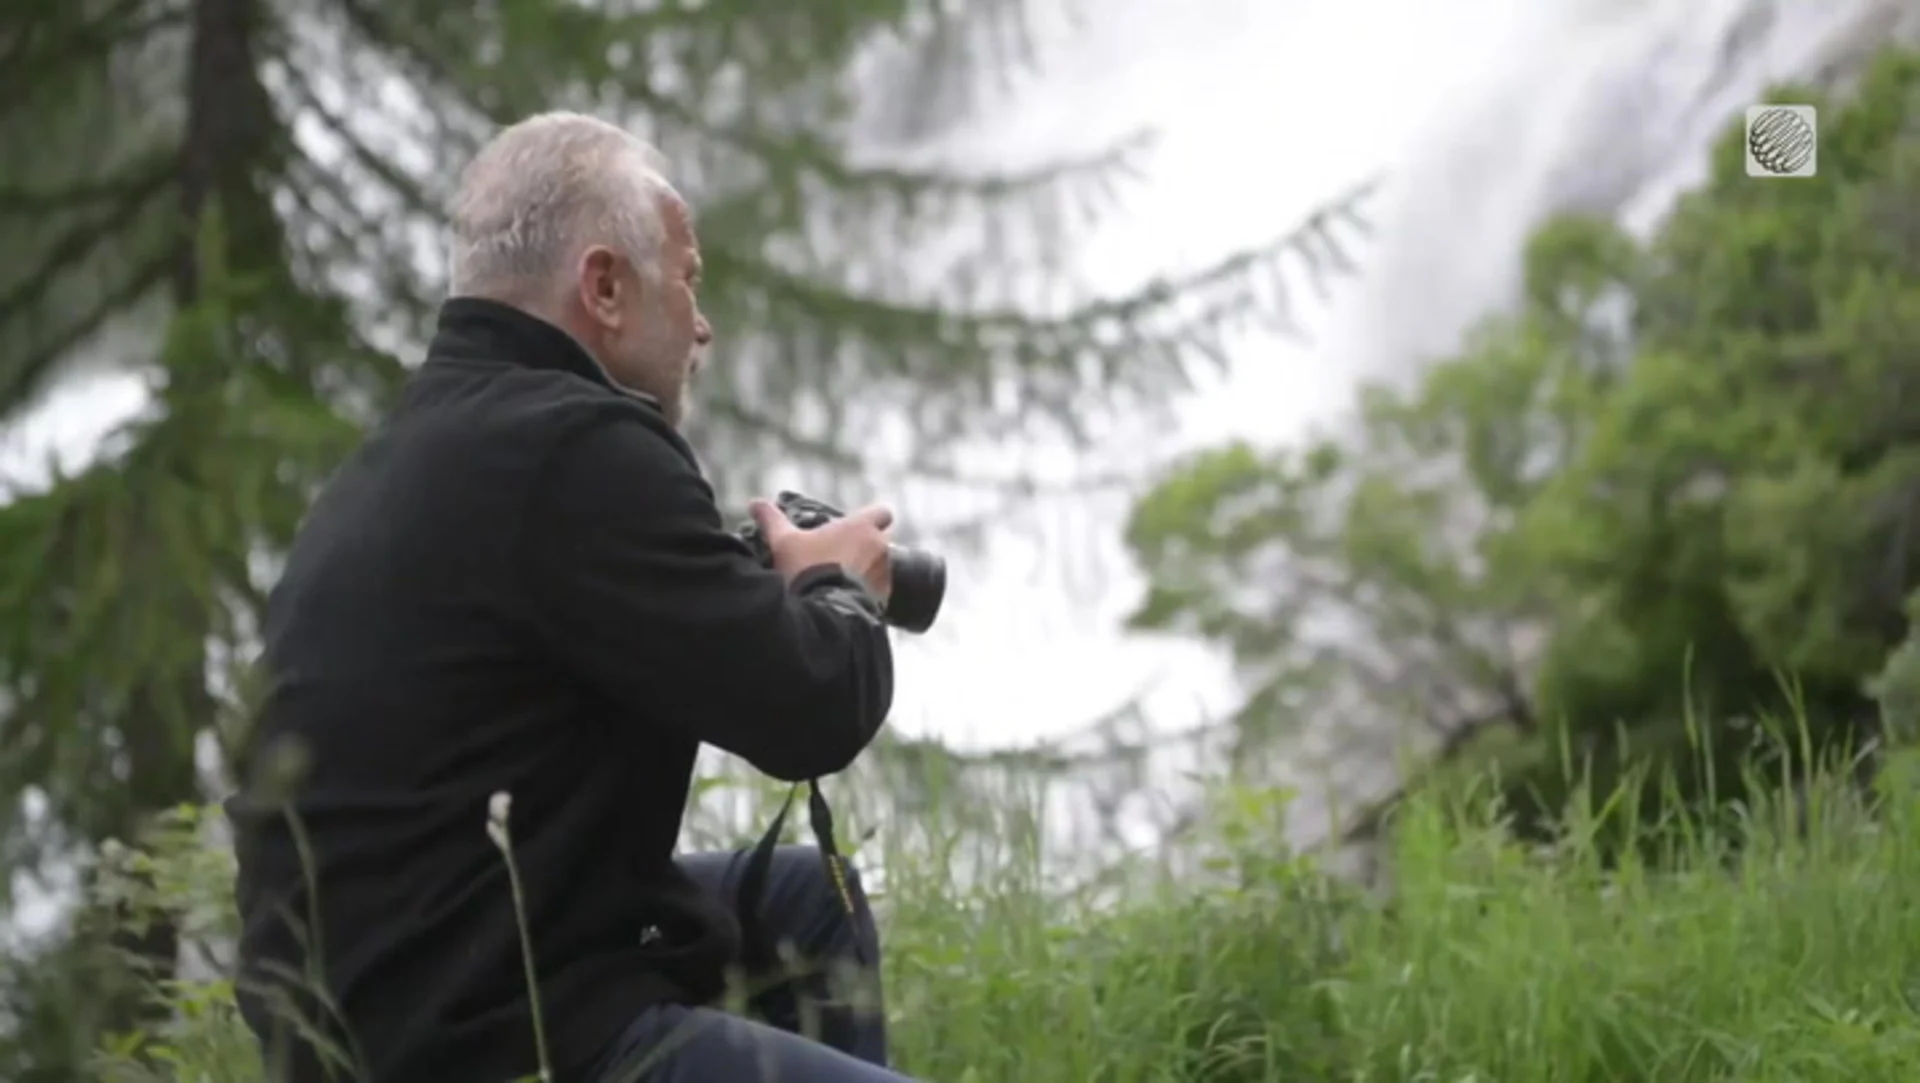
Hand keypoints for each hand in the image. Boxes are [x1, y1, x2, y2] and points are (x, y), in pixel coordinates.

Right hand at [748, 499, 893, 600]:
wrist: (822, 613)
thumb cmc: (806, 569)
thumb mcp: (783, 542)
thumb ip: (772, 520)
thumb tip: (755, 504)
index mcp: (861, 527)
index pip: (881, 512)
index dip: (869, 519)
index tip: (853, 528)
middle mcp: (880, 547)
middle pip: (880, 541)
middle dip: (866, 547)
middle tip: (840, 556)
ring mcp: (885, 574)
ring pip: (881, 567)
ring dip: (867, 571)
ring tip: (840, 581)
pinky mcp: (884, 599)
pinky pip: (879, 592)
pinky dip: (867, 594)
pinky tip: (844, 599)